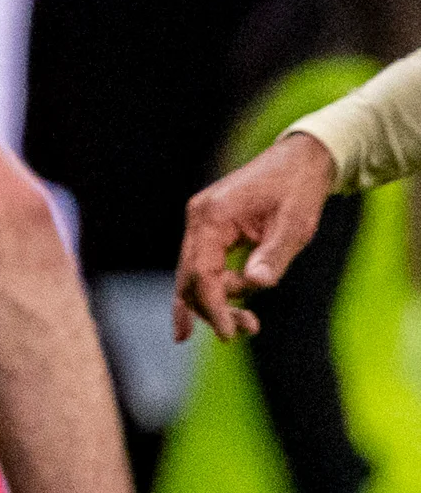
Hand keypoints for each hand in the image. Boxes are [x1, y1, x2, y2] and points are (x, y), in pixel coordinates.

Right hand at [174, 132, 332, 341]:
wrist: (302, 159)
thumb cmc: (300, 188)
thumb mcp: (296, 224)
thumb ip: (274, 255)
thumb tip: (256, 285)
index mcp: (212, 216)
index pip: (200, 271)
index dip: (212, 306)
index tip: (229, 333)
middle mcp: (198, 219)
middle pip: (190, 277)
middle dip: (212, 309)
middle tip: (244, 331)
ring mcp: (201, 223)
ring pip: (195, 275)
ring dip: (218, 302)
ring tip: (251, 323)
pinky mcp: (211, 229)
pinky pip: (204, 265)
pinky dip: (214, 289)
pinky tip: (217, 314)